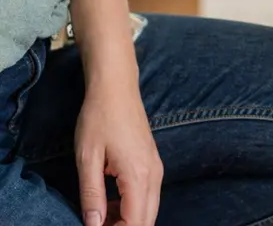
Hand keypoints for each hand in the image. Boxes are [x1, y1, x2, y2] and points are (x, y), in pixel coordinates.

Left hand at [75, 80, 162, 225]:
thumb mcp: (87, 158)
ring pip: (149, 209)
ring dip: (128, 219)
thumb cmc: (99, 119)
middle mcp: (154, 175)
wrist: (117, 88)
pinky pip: (147, 195)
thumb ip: (92, 195)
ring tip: (99, 218)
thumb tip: (93, 225)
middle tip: (97, 225)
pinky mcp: (153, 163)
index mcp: (138, 175)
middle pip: (148, 220)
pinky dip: (132, 207)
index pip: (136, 222)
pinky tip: (109, 203)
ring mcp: (156, 168)